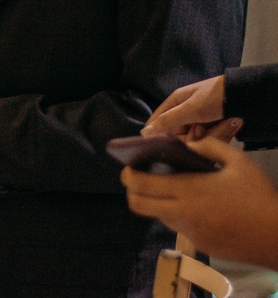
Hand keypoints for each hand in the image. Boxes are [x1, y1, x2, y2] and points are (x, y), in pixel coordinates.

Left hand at [121, 137, 277, 267]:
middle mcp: (182, 213)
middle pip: (137, 204)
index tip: (128, 166)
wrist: (277, 237)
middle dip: (132, 190)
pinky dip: (178, 215)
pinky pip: (179, 227)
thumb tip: (187, 146)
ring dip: (157, 203)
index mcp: (187, 190)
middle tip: (140, 179)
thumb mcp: (239, 161)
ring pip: (157, 216)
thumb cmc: (259, 197)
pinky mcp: (199, 244)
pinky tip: (197, 206)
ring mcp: (189, 231)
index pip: (140, 184)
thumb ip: (209, 147)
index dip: (128, 174)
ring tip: (172, 190)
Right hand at [141, 75, 240, 140]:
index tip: (161, 146)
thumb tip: (144, 133)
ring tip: (218, 124)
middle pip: (178, 134)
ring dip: (207, 135)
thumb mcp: (190, 109)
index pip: (157, 121)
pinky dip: (218, 134)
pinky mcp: (213, 125)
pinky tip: (226, 126)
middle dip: (191, 135)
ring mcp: (200, 119)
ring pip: (195, 138)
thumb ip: (167, 121)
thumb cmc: (216, 97)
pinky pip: (209, 138)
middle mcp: (186, 111)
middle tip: (200, 129)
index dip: (158, 133)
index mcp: (175, 102)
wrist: (247, 95)